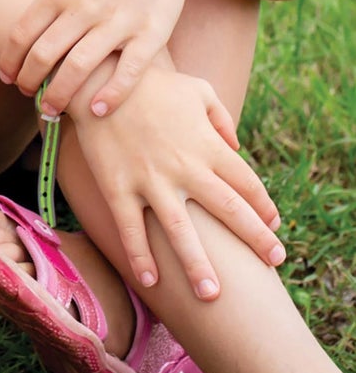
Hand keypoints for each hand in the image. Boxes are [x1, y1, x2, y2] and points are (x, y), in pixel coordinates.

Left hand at [2, 0, 194, 115]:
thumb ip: (55, 2)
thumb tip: (32, 32)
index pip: (22, 32)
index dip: (10, 60)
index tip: (6, 77)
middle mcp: (84, 7)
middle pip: (44, 54)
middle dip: (29, 81)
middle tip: (28, 96)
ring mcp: (117, 21)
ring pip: (78, 67)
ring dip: (60, 94)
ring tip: (52, 111)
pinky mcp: (151, 33)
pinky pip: (127, 71)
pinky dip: (110, 94)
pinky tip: (97, 111)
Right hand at [71, 65, 283, 296]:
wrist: (97, 77)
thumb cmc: (150, 82)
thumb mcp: (196, 88)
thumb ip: (221, 116)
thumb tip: (236, 144)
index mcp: (208, 144)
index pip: (248, 183)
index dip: (265, 207)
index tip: (273, 225)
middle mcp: (185, 166)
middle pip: (229, 210)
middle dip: (256, 239)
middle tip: (273, 262)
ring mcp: (150, 179)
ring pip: (181, 231)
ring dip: (198, 265)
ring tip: (212, 295)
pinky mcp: (117, 185)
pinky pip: (131, 227)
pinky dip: (141, 255)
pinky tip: (150, 279)